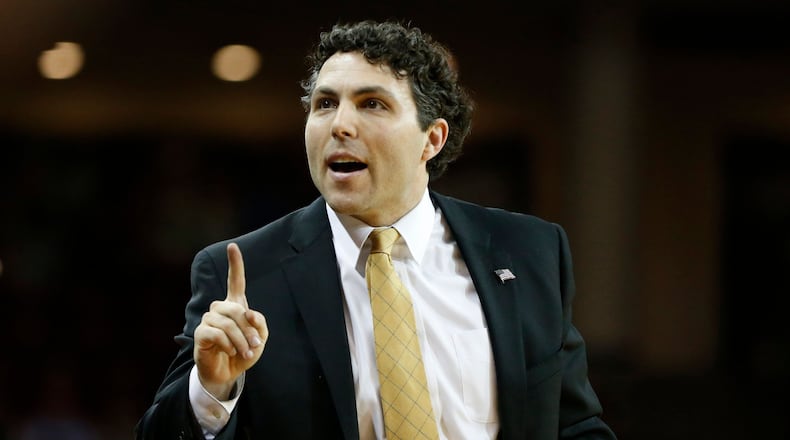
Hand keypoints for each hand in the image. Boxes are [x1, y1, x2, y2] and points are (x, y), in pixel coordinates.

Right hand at [193, 242, 267, 399]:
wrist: (228, 373)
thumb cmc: (244, 353)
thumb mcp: (260, 339)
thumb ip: (259, 324)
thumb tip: (248, 312)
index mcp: (235, 306)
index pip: (235, 281)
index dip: (234, 264)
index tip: (233, 247)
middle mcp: (219, 309)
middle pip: (235, 308)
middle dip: (248, 328)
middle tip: (256, 344)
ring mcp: (208, 320)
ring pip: (226, 322)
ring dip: (240, 339)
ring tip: (246, 352)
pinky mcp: (200, 333)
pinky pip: (216, 333)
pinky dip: (227, 344)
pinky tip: (230, 352)